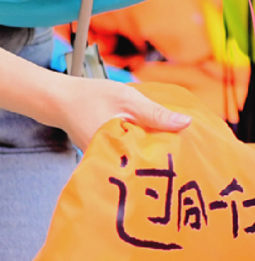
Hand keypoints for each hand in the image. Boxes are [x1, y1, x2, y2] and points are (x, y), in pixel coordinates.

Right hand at [59, 77, 190, 154]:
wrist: (61, 100)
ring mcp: (107, 161)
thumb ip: (155, 113)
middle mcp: (110, 161)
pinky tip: (150, 141)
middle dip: (162, 156)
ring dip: (151, 151)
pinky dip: (139, 147)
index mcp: (116, 148)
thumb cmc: (92, 97)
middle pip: (145, 163)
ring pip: (137, 160)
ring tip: (169, 145)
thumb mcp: (128, 99)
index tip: (187, 150)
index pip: (150, 160)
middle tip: (184, 151)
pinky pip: (129, 155)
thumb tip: (186, 123)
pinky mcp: (106, 157)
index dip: (169, 155)